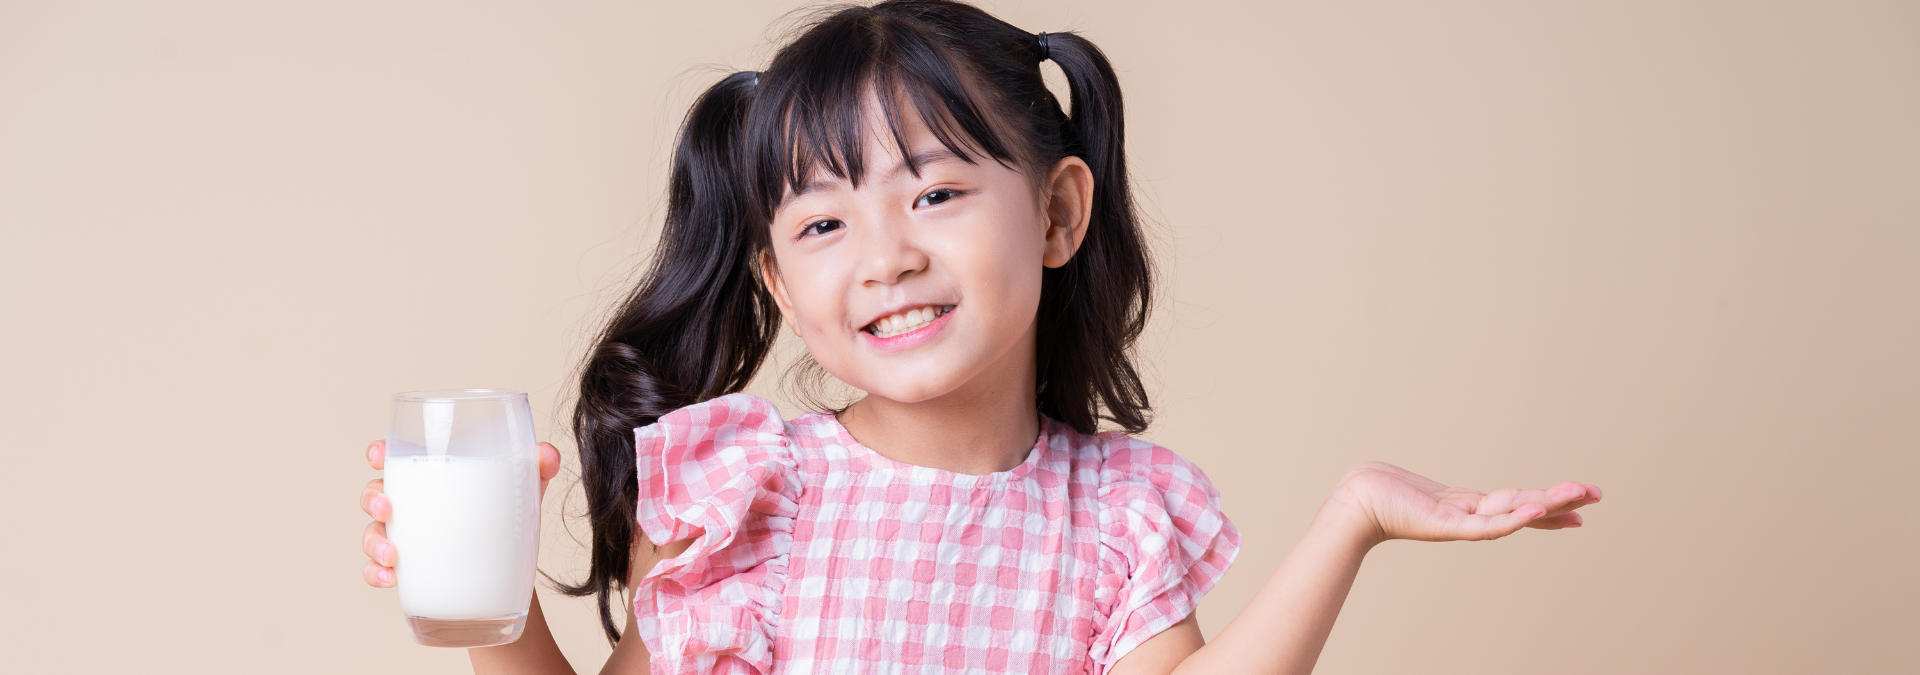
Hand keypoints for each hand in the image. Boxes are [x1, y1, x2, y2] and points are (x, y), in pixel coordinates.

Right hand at [359, 439, 561, 587]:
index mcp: (432, 477)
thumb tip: (547, 455)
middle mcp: (413, 506)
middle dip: (373, 498)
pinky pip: (377, 571)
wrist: (510, 574)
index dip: (379, 452)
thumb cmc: (507, 518)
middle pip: (376, 493)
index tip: (378, 455)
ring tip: (392, 555)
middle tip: (388, 508)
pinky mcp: (408, 572)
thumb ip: (538, 468)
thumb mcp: (524, 491)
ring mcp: (406, 539)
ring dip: (374, 542)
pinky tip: (389, 579)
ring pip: (372, 533)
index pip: (397, 458)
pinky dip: (376, 574)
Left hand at [1327, 461, 1601, 545]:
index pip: (1518, 504)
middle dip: (1562, 503)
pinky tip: (1536, 511)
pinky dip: (1512, 520)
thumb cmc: (1381, 490)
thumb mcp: (1419, 488)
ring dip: (1549, 506)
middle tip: (1598, 496)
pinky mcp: (1446, 526)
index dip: (1549, 505)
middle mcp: (1471, 515)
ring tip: (1581, 497)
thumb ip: (1435, 491)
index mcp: (1468, 506)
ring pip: (1514, 515)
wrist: (1356, 501)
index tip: (1581, 504)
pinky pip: (1486, 526)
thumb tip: (1430, 482)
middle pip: (1525, 507)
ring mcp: (1461, 522)